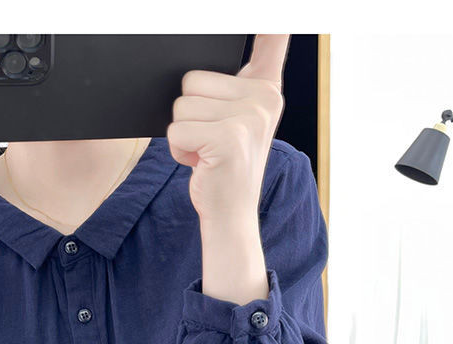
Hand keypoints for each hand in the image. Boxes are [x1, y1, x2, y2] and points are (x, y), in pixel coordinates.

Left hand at [166, 34, 290, 225]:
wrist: (230, 214)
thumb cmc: (224, 167)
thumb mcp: (234, 120)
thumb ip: (229, 87)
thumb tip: (202, 70)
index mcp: (265, 88)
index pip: (272, 37)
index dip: (271, 20)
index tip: (274, 9)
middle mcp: (263, 97)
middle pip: (191, 79)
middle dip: (188, 114)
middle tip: (209, 141)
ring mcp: (250, 117)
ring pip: (181, 106)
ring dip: (183, 134)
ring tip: (206, 152)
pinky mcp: (229, 137)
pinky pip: (178, 130)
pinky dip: (179, 151)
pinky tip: (201, 163)